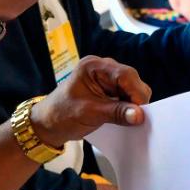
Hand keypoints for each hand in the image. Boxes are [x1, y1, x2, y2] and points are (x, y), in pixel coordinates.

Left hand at [29, 56, 150, 145]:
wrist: (48, 123)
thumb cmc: (62, 114)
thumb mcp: (90, 114)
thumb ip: (116, 113)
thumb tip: (140, 115)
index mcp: (93, 66)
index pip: (125, 74)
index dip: (136, 93)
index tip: (141, 112)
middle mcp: (101, 68)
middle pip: (131, 80)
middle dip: (135, 99)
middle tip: (134, 118)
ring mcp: (105, 79)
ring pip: (131, 89)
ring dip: (131, 104)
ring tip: (125, 119)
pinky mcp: (108, 90)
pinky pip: (126, 96)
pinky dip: (127, 107)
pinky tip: (122, 117)